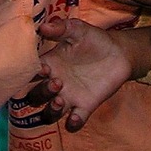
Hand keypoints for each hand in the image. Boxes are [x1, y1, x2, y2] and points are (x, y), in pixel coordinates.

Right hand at [25, 19, 148, 131]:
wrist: (119, 52)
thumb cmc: (94, 39)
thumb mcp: (78, 30)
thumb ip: (61, 28)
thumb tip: (42, 27)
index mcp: (50, 65)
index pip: (30, 74)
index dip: (31, 74)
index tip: (42, 68)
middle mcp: (55, 84)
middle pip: (36, 96)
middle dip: (42, 93)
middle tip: (57, 82)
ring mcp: (69, 97)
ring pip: (50, 113)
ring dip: (51, 111)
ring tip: (60, 100)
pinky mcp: (85, 106)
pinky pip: (74, 121)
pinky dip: (73, 123)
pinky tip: (75, 117)